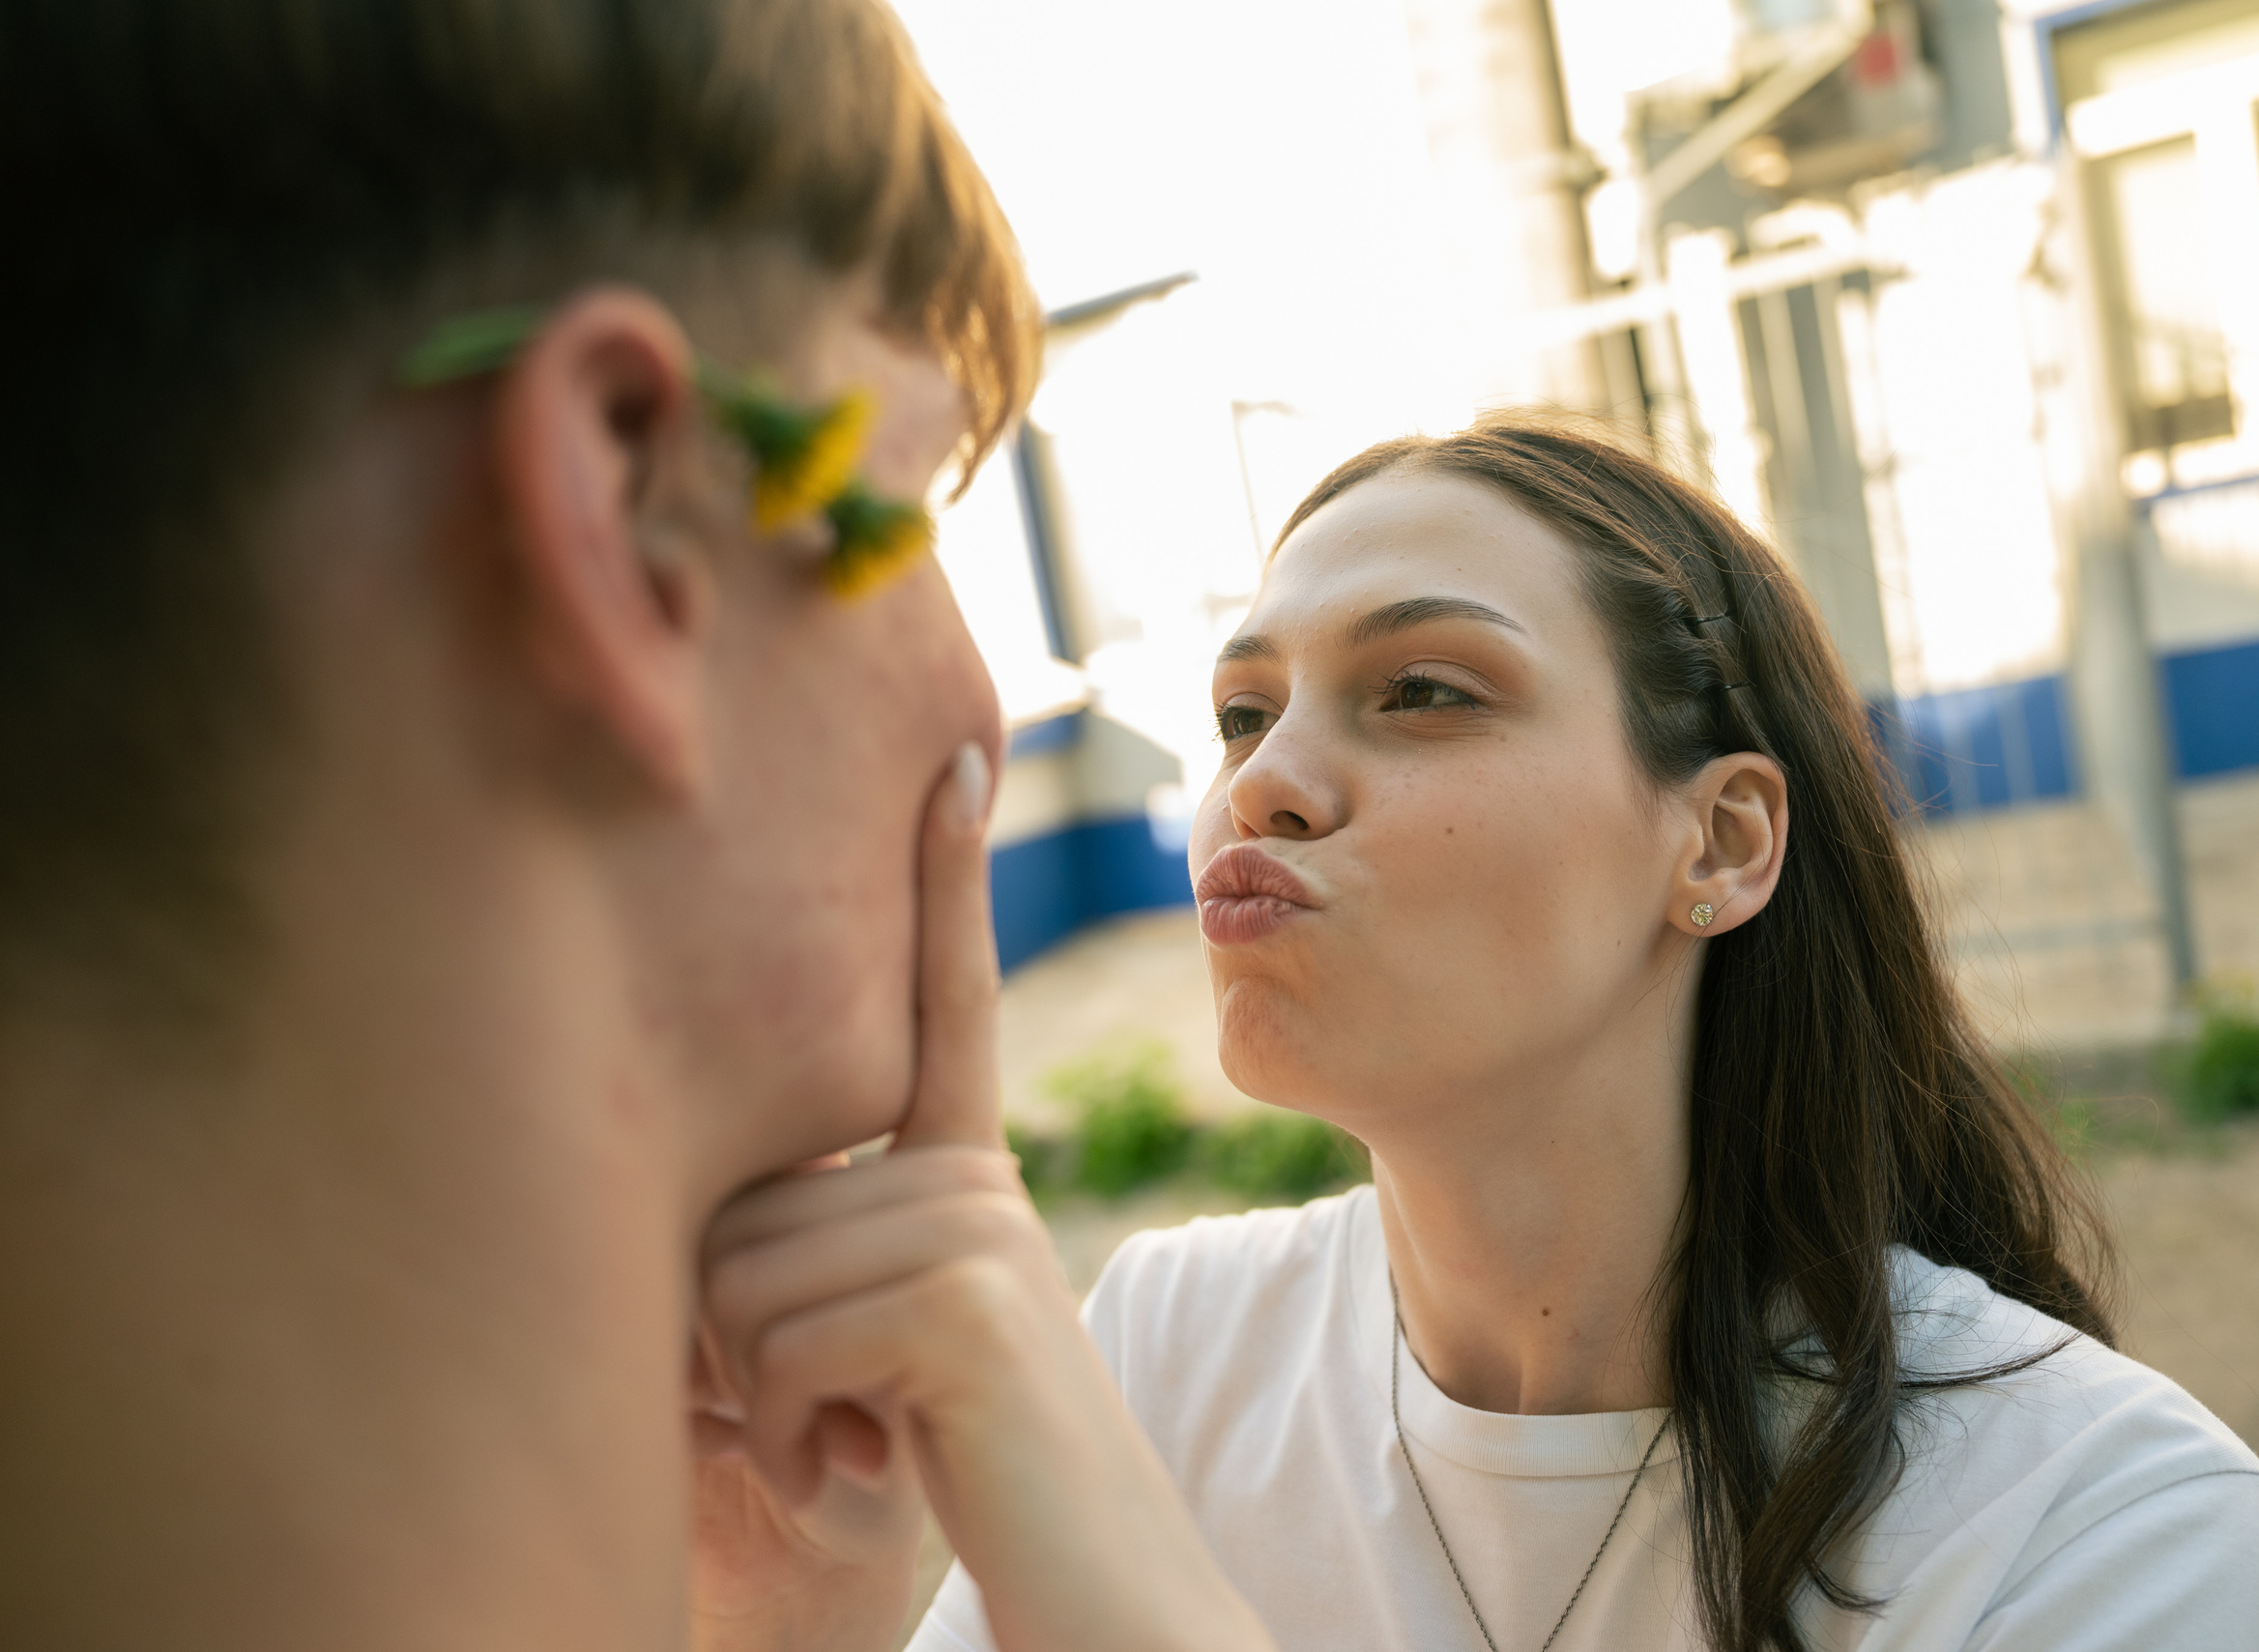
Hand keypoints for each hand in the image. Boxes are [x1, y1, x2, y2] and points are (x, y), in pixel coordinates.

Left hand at [699, 742, 1275, 1651]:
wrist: (1097, 1585)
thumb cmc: (965, 1475)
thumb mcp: (886, 1346)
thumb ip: (825, 1255)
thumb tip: (698, 1227)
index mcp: (964, 1174)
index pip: (950, 1001)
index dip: (945, 877)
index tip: (953, 751)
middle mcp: (972, 1175)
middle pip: (742, 1195)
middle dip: (731, 1337)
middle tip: (824, 1418)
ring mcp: (973, 1225)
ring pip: (742, 1276)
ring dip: (761, 1400)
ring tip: (859, 1441)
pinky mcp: (961, 1295)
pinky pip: (778, 1342)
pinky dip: (791, 1435)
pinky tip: (873, 1465)